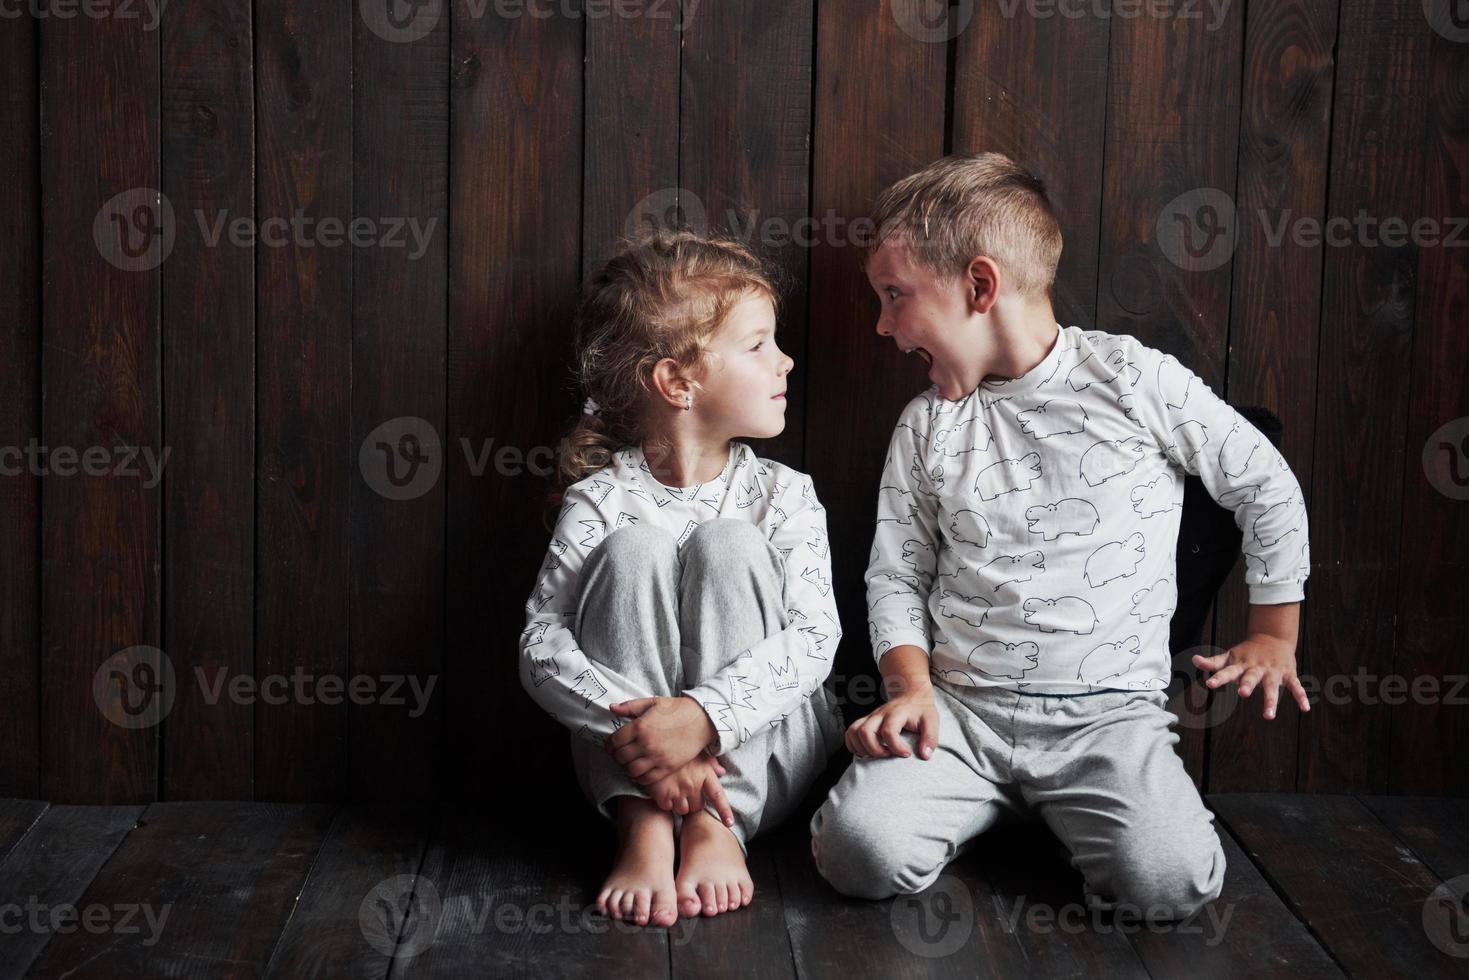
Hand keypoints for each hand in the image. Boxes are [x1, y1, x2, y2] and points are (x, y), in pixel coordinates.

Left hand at [603, 695, 716, 782]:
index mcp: (640, 726)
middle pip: (621, 757)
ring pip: (631, 771)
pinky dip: (639, 778)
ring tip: (628, 764)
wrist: (703, 719)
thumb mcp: (653, 702)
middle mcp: (646, 743)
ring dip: (626, 769)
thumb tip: (611, 707)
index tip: (610, 745)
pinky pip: (647, 779)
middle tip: (618, 755)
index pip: (615, 741)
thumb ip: (630, 706)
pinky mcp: (668, 767)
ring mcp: (657, 757)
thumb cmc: (677, 709)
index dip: (609, 744)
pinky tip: (639, 772)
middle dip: (616, 757)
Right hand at [647, 752, 734, 826]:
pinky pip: (667, 807)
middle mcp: (693, 783)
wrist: (655, 744)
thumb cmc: (678, 748)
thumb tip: (722, 772)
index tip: (729, 822)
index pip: (717, 795)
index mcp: (704, 773)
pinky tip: (663, 790)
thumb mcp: (697, 751)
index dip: (724, 811)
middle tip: (686, 792)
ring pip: (683, 810)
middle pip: (698, 807)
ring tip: (674, 790)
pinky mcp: (662, 793)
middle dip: (693, 802)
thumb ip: (711, 763)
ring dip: (679, 804)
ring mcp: (678, 789)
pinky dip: (665, 802)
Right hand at [846, 680, 938, 759]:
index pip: (889, 731)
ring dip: (861, 748)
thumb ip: (930, 738)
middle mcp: (879, 714)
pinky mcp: (866, 721)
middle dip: (875, 750)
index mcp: (896, 713)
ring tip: (876, 755)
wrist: (912, 694)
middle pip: (865, 732)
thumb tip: (924, 755)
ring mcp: (870, 717)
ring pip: (853, 731)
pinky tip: (865, 751)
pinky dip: (853, 744)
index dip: (896, 747)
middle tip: (888, 755)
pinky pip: (850, 732)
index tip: (906, 754)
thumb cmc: (921, 709)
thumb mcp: (932, 721)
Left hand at [1193, 633, 1309, 719]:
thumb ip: (1213, 662)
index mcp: (1241, 665)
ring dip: (1271, 700)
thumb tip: (1194, 660)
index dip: (1219, 678)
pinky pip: (1296, 686)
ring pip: (1272, 686)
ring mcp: (1273, 671)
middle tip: (1242, 693)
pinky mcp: (1288, 674)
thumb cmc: (1247, 652)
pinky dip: (1300, 696)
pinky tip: (1305, 708)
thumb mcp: (1230, 656)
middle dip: (1247, 684)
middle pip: (1251, 677)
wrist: (1273, 637)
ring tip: (1268, 715)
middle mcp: (1257, 668)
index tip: (1210, 684)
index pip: (1227, 671)